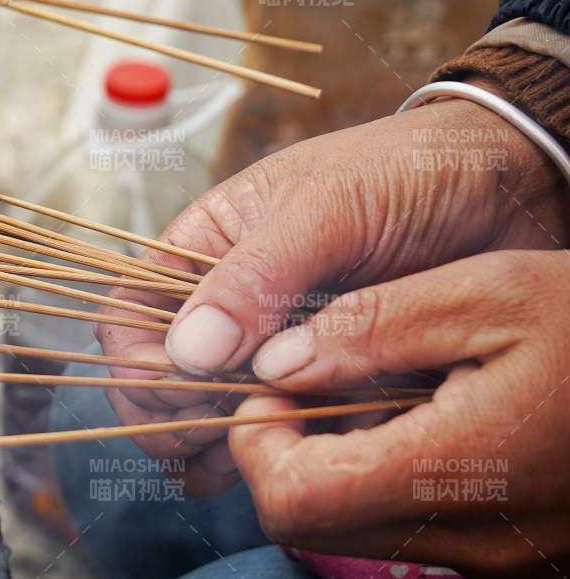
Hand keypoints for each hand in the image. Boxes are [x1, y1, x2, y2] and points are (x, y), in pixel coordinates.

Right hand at [95, 98, 563, 495]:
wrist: (506, 185)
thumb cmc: (404, 174)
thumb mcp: (324, 212)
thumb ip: (254, 278)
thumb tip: (188, 352)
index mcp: (207, 247)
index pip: (131, 316)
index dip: (137, 364)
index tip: (180, 393)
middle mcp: (233, 301)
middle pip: (165, 378)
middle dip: (177, 417)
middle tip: (222, 437)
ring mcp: (281, 343)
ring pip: (218, 412)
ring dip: (221, 444)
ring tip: (255, 454)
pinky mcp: (332, 377)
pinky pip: (282, 426)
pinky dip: (272, 452)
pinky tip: (281, 464)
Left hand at [231, 250, 569, 572]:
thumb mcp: (490, 290)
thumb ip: (372, 325)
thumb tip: (274, 362)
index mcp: (466, 468)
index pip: (298, 501)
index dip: (259, 441)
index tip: (273, 385)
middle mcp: (483, 540)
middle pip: (316, 527)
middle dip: (286, 455)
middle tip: (310, 383)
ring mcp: (505, 560)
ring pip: (364, 534)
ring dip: (336, 468)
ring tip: (370, 392)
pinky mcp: (521, 559)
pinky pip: (419, 532)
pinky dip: (390, 482)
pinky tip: (419, 419)